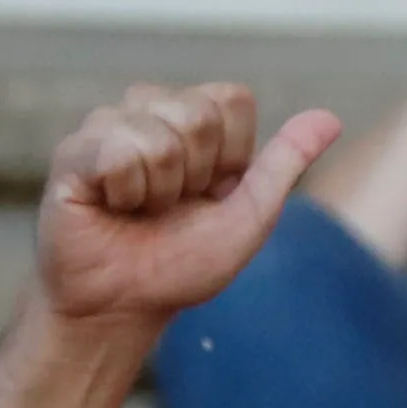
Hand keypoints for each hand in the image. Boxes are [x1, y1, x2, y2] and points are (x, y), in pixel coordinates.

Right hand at [32, 83, 339, 335]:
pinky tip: (110, 207)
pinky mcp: (74, 151)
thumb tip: (332, 118)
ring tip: (138, 212)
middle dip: (194, 177)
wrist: (122, 308)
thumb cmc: (180, 267)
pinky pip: (117, 153)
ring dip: (158, 192)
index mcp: (195, 123)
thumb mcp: (247, 219)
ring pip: (158, 136)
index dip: (231, 156)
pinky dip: (124, 194)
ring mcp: (109, 127)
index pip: (232, 99)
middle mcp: (151, 113)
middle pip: (197, 114)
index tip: (209, 194)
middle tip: (168, 208)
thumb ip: (285, 164)